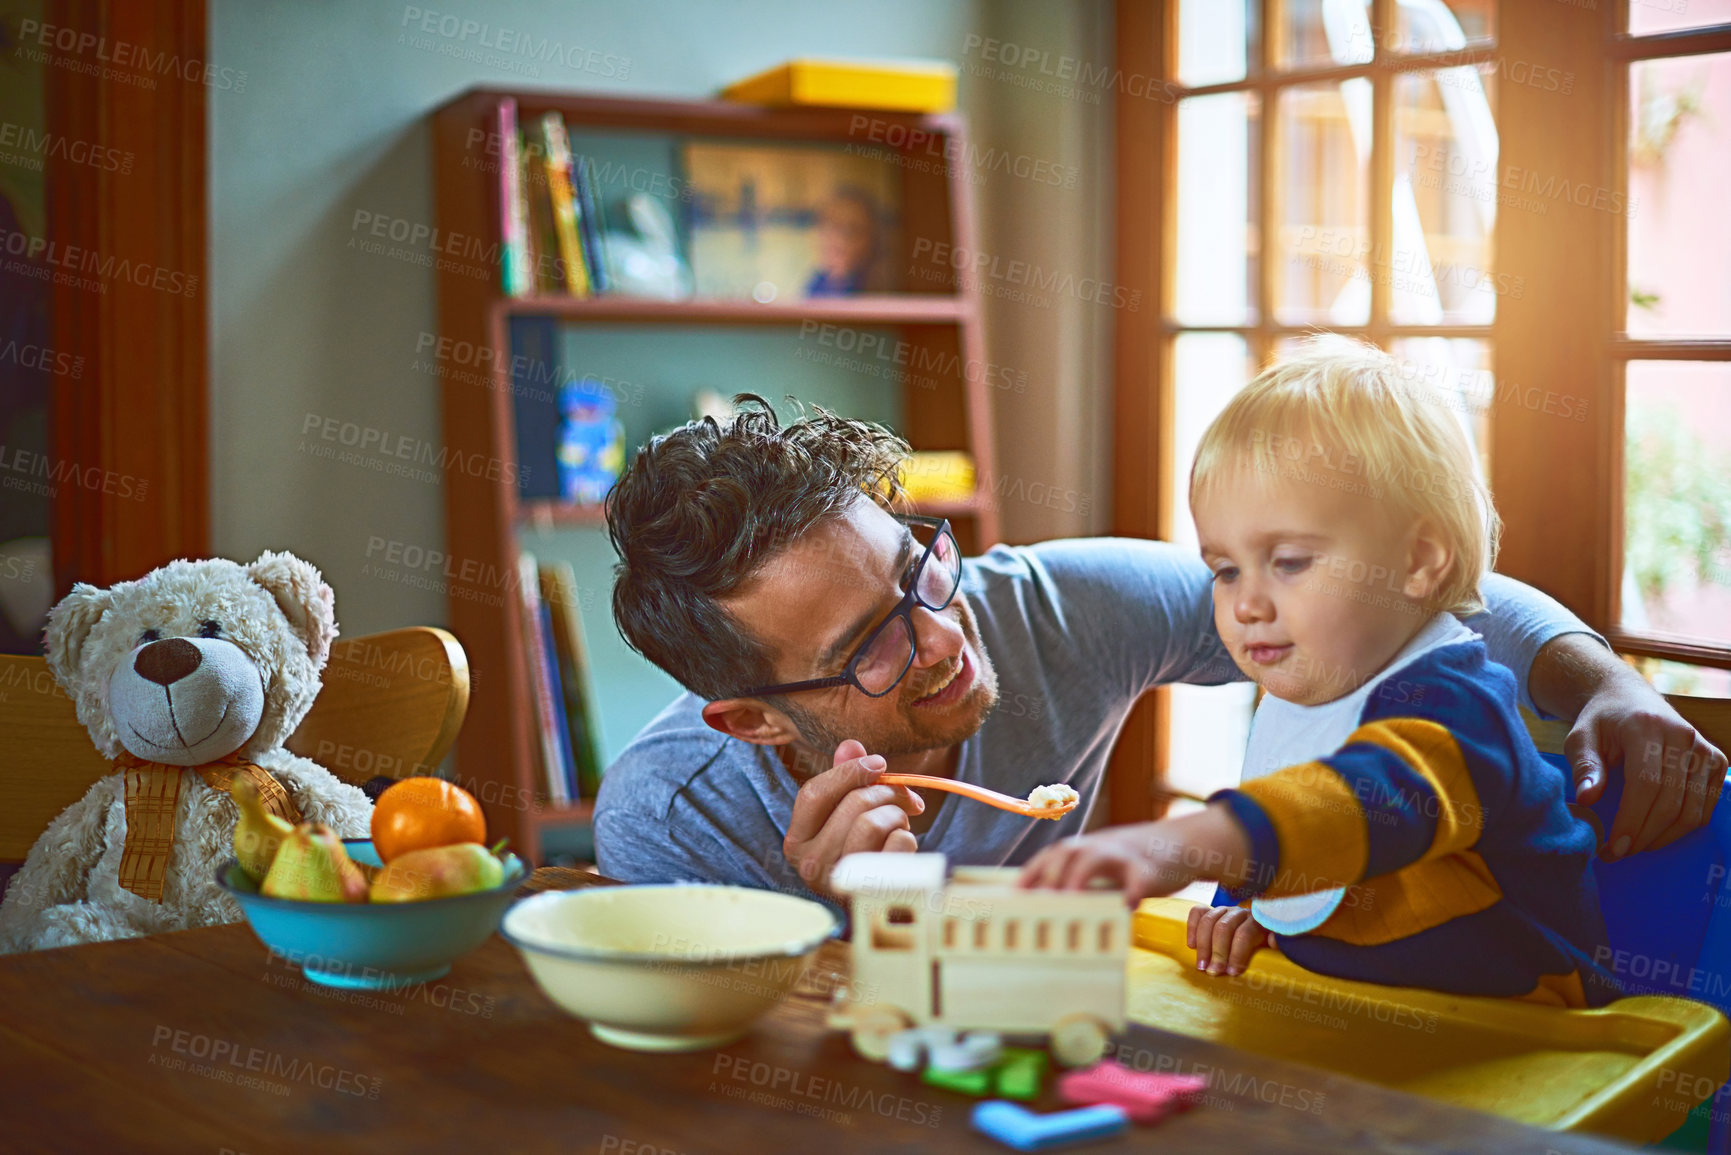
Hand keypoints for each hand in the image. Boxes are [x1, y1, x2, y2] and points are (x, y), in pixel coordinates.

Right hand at [782, 739, 922, 898]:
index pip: (813, 793)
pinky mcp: (873, 892)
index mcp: (796, 842)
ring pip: (874, 822)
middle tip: (903, 798)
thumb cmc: (863, 852)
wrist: (885, 903)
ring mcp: (840, 882)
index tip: (878, 763)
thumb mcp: (846, 816)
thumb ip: (844, 778)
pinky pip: (898, 843)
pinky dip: (908, 837)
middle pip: (853, 803)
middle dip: (886, 792)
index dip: (849, 771)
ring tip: (899, 823)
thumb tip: (850, 745)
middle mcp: (810, 864)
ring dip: (897, 814)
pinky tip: (903, 847)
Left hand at [1018, 806, 1252, 905]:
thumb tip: (1049, 911)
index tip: (1013, 896)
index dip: (1030, 874)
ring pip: (1096, 857)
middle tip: (1037, 901)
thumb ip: (1078, 882)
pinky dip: (1130, 892)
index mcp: (1084, 848)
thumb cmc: (1131, 861)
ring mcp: (1124, 855)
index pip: (1050, 856)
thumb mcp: (1101, 865)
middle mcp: (1099, 847)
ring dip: (1078, 876)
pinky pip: (1138, 879)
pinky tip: (1124, 908)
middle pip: (1067, 851)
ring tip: (1068, 899)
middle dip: (1049, 874)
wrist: (1179, 843)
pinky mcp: (1149, 870)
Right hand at [1188, 905, 1274, 976]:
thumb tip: (1275, 941)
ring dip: (1203, 945)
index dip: (1237, 953)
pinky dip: (1192, 927)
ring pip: (1209, 921)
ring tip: (1201, 966)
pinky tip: (1191, 945)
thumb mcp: (1276, 946)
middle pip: (1223, 928)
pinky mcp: (1211, 910)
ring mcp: (1224, 910)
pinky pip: (1197, 912)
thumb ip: (1279, 943)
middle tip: (1213, 971)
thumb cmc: (1266, 946)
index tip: (1232, 973)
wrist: (1259, 933)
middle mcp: (1240, 913)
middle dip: (1217, 952)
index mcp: (1257, 922)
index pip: (1244, 934)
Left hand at [1566, 668, 1727, 857]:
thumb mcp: (1580, 737)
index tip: (1613, 846)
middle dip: (1644, 835)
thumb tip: (1586, 800)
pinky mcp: (1716, 760)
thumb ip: (1585, 767)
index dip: (1631, 820)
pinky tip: (1657, 832)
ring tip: (1634, 845)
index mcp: (1647, 727)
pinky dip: (1684, 826)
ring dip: (1664, 836)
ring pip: (1693, 809)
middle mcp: (1683, 737)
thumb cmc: (1602, 721)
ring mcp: (1704, 749)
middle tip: (1618, 852)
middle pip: (1671, 802)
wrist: (1629, 698)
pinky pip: (1707, 805)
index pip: (1646, 784)